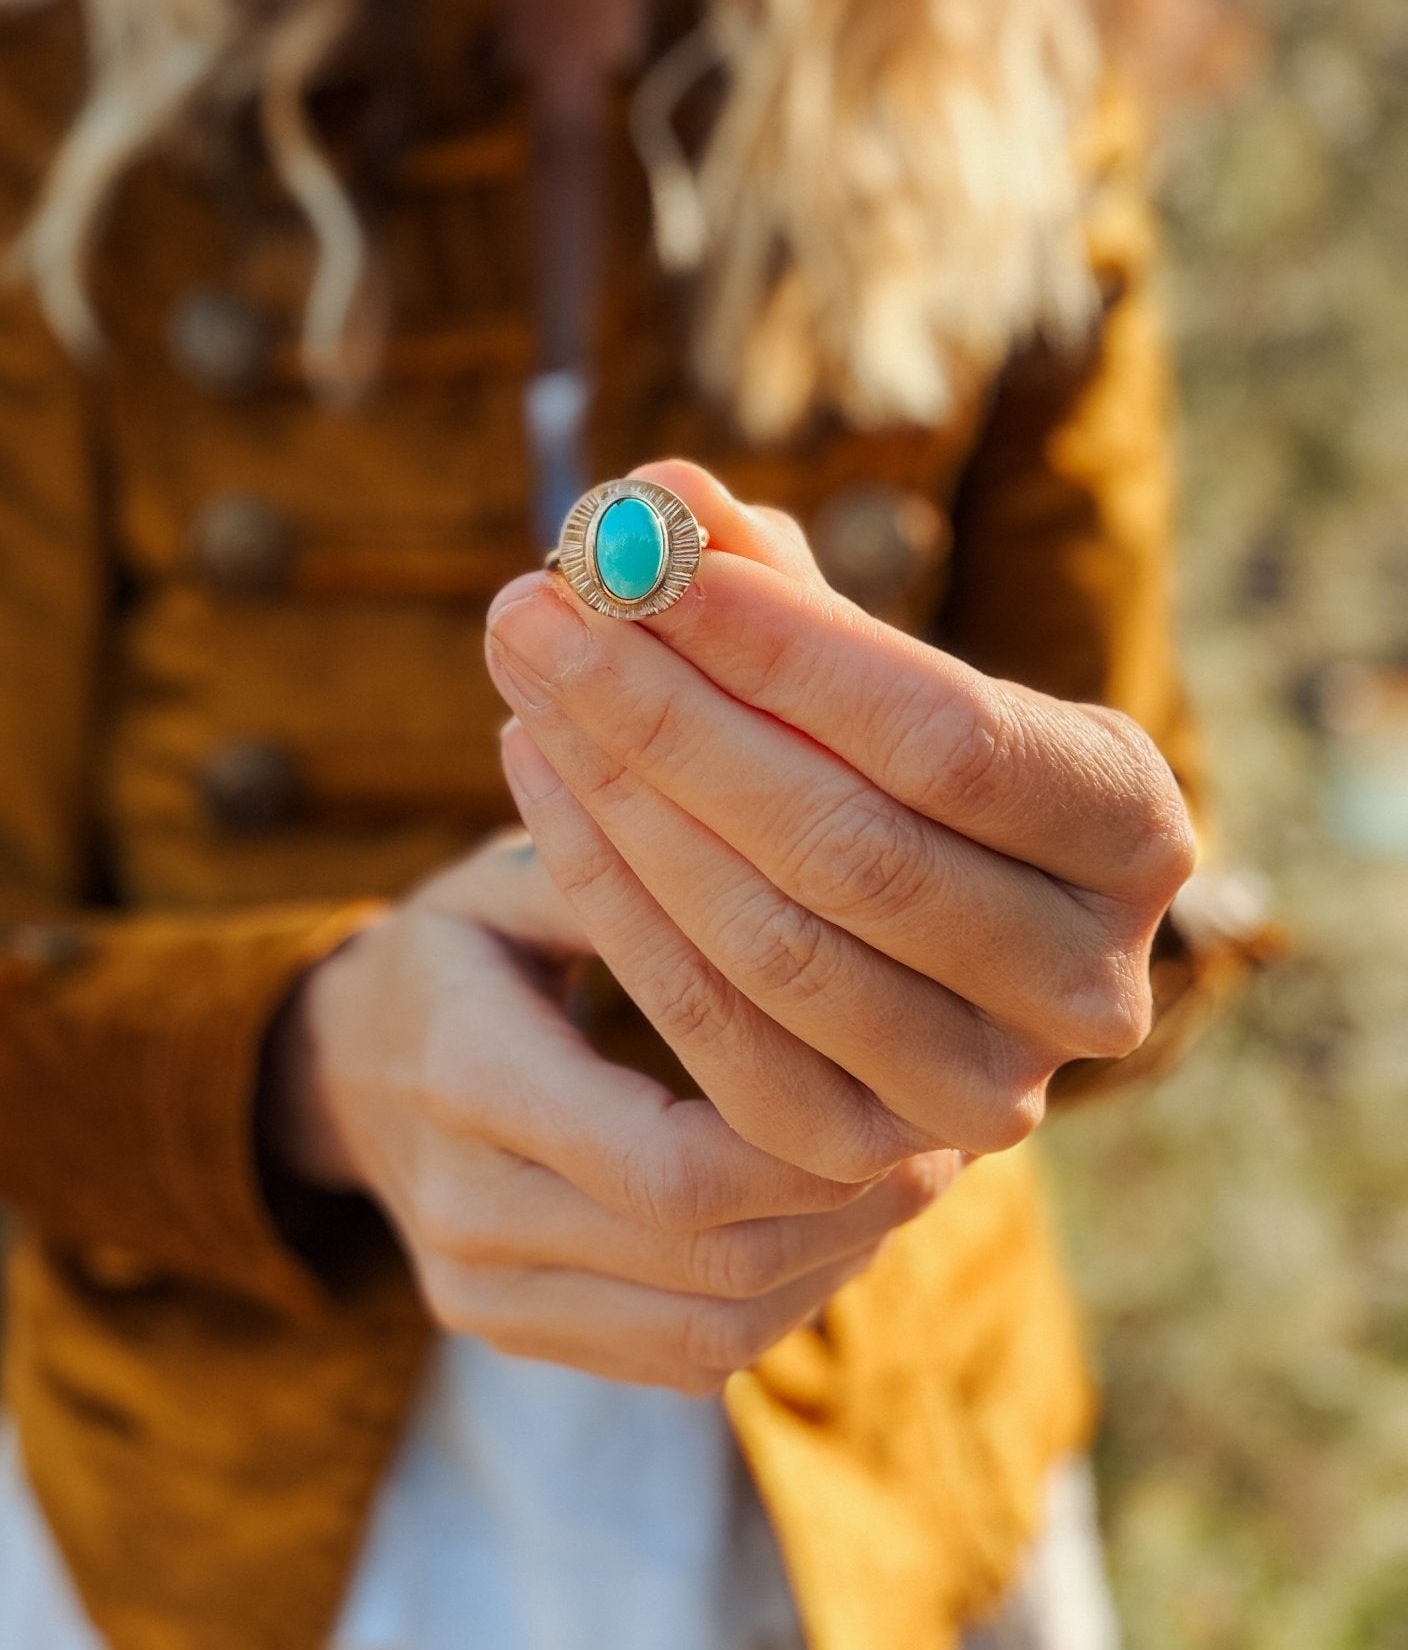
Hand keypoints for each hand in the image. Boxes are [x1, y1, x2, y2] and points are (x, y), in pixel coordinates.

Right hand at [269, 831, 959, 1391]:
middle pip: (706, 1257)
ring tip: (905, 1181)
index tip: (898, 1086)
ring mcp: (483, 1291)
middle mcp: (465, 1210)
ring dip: (829, 1266)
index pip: (668, 1164)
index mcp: (466, 1077)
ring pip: (708, 1328)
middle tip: (942, 1138)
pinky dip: (775, 1302)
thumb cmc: (456, 946)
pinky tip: (830, 1228)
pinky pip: (677, 1355)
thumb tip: (763, 854)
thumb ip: (609, 874)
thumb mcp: (505, 880)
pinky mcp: (512, 1332)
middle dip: (846, 1210)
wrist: (343, 1065)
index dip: (806, 1146)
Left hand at [485, 460, 1196, 1185]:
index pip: (946, 733)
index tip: (643, 558)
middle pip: (850, 846)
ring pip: (774, 946)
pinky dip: (612, 904)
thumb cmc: (881, 752)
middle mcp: (1093, 977)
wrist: (900, 931)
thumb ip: (771, 578)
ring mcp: (989, 1091)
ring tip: (522, 683)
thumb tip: (657, 495)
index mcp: (1132, 822)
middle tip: (532, 611)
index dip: (786, 648)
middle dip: (668, 716)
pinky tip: (539, 780)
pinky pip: (716, 1038)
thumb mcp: (855, 659)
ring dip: (623, 801)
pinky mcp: (873, 1159)